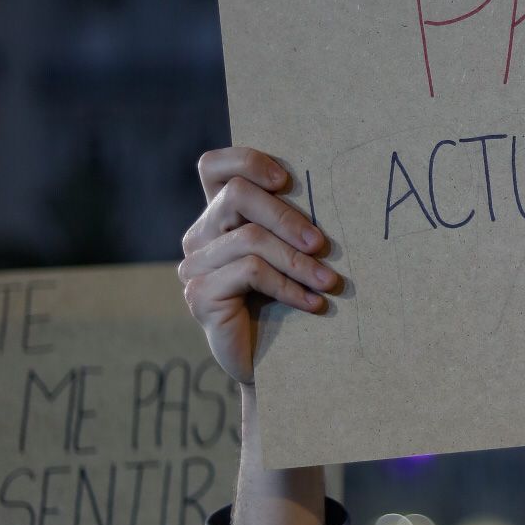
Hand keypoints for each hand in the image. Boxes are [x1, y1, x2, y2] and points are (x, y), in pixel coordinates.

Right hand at [179, 148, 339, 385]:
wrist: (275, 364)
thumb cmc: (289, 303)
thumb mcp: (291, 253)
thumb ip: (290, 222)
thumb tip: (327, 187)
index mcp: (218, 217)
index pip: (214, 167)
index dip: (247, 160)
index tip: (287, 181)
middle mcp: (199, 236)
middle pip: (237, 196)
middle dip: (287, 216)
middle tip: (323, 244)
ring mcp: (194, 266)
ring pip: (250, 238)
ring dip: (298, 261)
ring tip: (330, 281)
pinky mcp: (200, 294)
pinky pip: (250, 272)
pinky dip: (288, 286)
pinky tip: (313, 303)